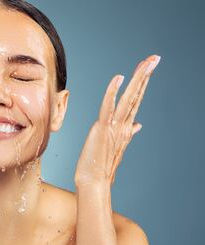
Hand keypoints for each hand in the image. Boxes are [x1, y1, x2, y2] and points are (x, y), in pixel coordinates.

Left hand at [74, 55, 160, 187]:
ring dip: (137, 79)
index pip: (136, 101)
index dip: (142, 84)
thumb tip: (138, 124)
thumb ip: (128, 133)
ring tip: (147, 63)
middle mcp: (123, 126)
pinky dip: (113, 92)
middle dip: (145, 76)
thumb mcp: (117, 147)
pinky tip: (119, 78)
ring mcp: (114, 127)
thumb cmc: (101, 165)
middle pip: (136, 96)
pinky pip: (108, 107)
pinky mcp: (102, 129)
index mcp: (126, 128)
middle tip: (155, 58)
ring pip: (128, 99)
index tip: (148, 69)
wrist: (94, 182)